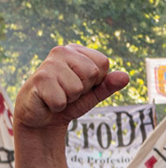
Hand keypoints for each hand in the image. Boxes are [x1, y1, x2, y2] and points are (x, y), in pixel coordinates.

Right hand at [14, 45, 128, 131]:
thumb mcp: (93, 93)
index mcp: (76, 51)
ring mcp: (48, 64)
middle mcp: (61, 51)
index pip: (103, 63)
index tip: (82, 84)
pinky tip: (48, 101)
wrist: (43, 117)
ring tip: (58, 95)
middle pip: (92, 73)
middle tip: (68, 91)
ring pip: (77, 88)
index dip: (97, 80)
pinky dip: (57, 106)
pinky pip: (61, 100)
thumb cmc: (69, 101)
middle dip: (83, 89)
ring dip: (69, 98)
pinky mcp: (38, 79)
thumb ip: (109, 85)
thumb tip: (125, 77)